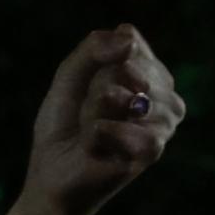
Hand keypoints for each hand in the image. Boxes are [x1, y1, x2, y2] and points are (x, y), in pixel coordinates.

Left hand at [20, 26, 187, 214]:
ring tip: (90, 127)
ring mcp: (162, 123)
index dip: (99, 58)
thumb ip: (93, 48)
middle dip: (99, 86)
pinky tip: (94, 141)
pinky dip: (105, 133)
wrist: (52, 174)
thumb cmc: (63, 125)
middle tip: (88, 110)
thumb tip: (128, 41)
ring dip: (99, 110)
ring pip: (134, 97)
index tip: (85, 83)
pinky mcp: (153, 150)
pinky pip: (130, 128)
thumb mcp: (69, 77)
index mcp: (146, 72)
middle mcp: (162, 94)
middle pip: (132, 66)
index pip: (130, 41)